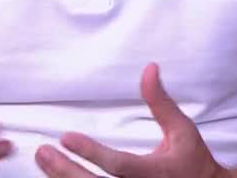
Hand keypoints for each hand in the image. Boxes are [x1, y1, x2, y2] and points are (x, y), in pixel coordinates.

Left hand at [35, 63, 226, 177]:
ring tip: (43, 161)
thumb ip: (161, 102)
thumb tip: (149, 69)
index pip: (118, 165)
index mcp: (155, 174)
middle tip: (43, 152)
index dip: (92, 153)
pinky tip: (55, 176)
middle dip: (65, 171)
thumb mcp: (182, 130)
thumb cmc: (193, 161)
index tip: (66, 137)